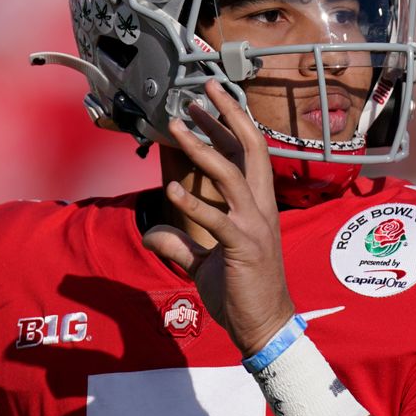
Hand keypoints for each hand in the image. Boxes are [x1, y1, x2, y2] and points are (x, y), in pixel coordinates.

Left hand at [142, 80, 295, 356]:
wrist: (264, 327)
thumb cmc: (240, 293)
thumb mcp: (203, 263)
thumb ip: (180, 243)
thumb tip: (152, 233)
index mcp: (256, 205)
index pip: (246, 152)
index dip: (229, 122)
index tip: (207, 100)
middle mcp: (260, 207)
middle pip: (250, 147)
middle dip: (228, 114)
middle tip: (205, 88)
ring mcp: (255, 225)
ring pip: (231, 174)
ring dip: (202, 147)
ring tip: (177, 125)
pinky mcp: (244, 247)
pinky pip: (217, 219)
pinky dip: (194, 203)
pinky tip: (171, 190)